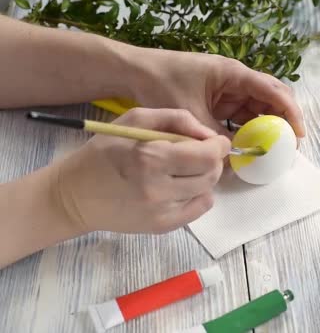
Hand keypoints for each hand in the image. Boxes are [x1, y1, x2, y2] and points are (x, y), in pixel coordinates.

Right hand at [55, 108, 230, 233]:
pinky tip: (181, 187)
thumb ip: (175, 118)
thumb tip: (208, 133)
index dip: (219, 146)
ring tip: (186, 169)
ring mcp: (161, 211)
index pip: (207, 155)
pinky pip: (200, 209)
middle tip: (201, 153)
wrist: (74, 196)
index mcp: (149, 157)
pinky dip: (199, 195)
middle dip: (213, 160)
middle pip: (211, 174)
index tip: (215, 141)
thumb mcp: (133, 120)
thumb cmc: (103, 152)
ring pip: (207, 190)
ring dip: (205, 177)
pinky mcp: (162, 226)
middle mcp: (157, 188)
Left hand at [124, 49, 305, 137]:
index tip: (298, 135)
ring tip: (275, 151)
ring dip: (268, 128)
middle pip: (272, 99)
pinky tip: (252, 147)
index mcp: (234, 74)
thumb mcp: (191, 115)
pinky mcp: (220, 101)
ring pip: (259, 109)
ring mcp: (229, 90)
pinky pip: (242, 115)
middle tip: (289, 147)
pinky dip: (249, 130)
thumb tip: (235, 162)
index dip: (290, 113)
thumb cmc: (161, 84)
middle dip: (284, 122)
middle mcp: (237, 80)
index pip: (273, 91)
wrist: (135, 73)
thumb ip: (215, 138)